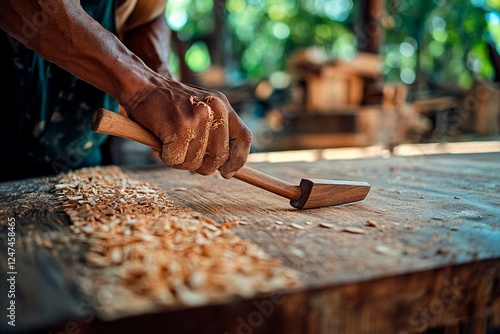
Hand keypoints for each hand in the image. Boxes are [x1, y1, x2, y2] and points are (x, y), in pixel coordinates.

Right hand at [124, 79, 251, 177]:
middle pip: (219, 157)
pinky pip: (176, 160)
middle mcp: (214, 111)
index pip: (244, 138)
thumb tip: (227, 171)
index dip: (238, 160)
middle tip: (188, 158)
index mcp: (223, 106)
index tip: (227, 173)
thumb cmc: (171, 104)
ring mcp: (197, 119)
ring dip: (181, 161)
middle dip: (203, 166)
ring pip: (196, 162)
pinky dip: (166, 157)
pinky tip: (162, 143)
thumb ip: (217, 133)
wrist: (143, 86)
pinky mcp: (178, 129)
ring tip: (172, 145)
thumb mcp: (203, 109)